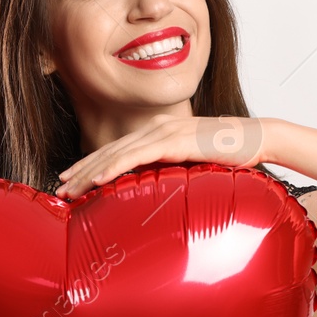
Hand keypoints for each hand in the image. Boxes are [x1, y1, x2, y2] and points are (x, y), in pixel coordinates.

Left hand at [54, 114, 280, 199]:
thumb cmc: (233, 154)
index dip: (92, 163)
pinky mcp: (173, 140)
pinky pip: (135, 156)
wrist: (257, 138)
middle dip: (81, 169)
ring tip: (69, 188)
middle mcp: (156, 127)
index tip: (72, 179)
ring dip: (89, 172)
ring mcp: (164, 131)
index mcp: (160, 131)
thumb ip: (177, 169)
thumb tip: (165, 189)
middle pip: (109, 150)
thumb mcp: (197, 162)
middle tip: (59, 187)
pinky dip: (113, 168)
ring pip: (116, 154)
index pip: (118, 148)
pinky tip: (96, 180)